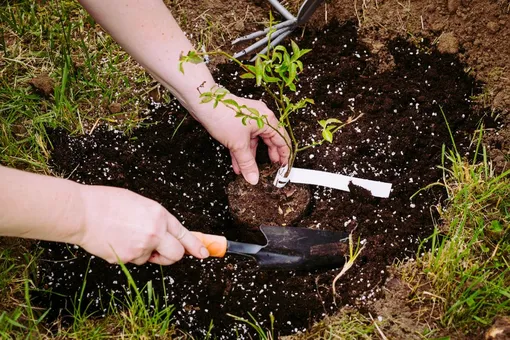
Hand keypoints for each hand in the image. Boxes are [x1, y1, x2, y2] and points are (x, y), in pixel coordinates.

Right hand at [76, 185, 208, 264]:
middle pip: (176, 254)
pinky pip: (135, 261)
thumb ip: (155, 219)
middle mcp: (155, 231)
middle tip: (162, 252)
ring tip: (127, 236)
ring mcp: (142, 247)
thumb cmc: (106, 203)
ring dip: (146, 253)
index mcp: (159, 214)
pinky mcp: (128, 258)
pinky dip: (129, 255)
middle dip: (172, 255)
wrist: (82, 212)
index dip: (196, 246)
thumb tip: (166, 234)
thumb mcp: (139, 204)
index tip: (204, 253)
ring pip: (152, 259)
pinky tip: (117, 241)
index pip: (184, 234)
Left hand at [196, 95, 289, 184]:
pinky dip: (241, 152)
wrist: (204, 103)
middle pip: (269, 141)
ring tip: (250, 171)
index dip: (284, 155)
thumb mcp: (238, 145)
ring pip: (254, 142)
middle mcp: (260, 118)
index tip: (284, 166)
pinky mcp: (238, 122)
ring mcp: (249, 120)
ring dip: (250, 157)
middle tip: (271, 169)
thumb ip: (247, 163)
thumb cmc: (223, 115)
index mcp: (267, 120)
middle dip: (268, 157)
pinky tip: (238, 165)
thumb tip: (253, 177)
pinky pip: (244, 140)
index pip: (282, 140)